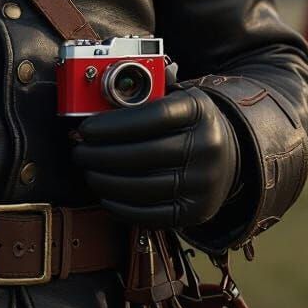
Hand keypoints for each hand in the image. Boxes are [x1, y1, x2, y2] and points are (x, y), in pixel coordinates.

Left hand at [71, 87, 238, 228]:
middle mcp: (206, 146)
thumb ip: (143, 92)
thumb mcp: (175, 96)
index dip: (114, 124)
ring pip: (143, 187)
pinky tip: (105, 195)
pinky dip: (121, 207)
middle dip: (101, 154)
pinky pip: (151, 215)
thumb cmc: (186, 121)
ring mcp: (203, 182)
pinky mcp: (196, 211)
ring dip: (106, 181)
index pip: (152, 116)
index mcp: (198, 110)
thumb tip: (97, 94)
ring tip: (88, 171)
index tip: (86, 129)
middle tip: (78, 151)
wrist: (228, 154)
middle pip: (143, 154)